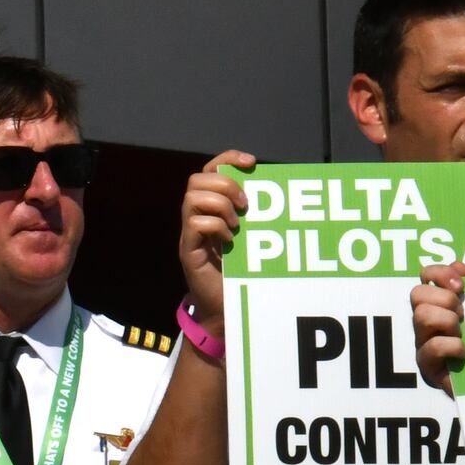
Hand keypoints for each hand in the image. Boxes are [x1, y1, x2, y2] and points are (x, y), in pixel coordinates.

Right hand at [179, 150, 253, 325]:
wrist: (226, 306)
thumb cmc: (242, 271)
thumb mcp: (251, 234)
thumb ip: (254, 213)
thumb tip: (276, 190)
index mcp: (211, 206)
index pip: (211, 169)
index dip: (228, 158)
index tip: (251, 163)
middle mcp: (196, 215)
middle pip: (197, 178)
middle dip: (225, 185)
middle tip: (245, 205)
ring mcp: (190, 232)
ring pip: (192, 197)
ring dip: (220, 206)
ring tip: (237, 225)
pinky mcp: (188, 249)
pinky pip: (195, 223)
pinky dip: (215, 227)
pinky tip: (229, 241)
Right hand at [410, 263, 464, 393]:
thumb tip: (458, 265)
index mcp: (441, 303)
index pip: (425, 276)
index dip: (439, 274)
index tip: (461, 286)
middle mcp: (427, 322)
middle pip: (417, 294)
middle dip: (445, 299)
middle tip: (464, 313)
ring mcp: (425, 343)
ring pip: (421, 316)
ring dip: (447, 320)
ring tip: (462, 332)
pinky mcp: (428, 366)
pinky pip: (431, 348)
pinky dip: (451, 346)